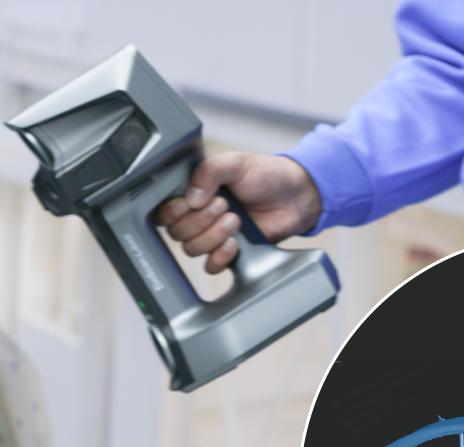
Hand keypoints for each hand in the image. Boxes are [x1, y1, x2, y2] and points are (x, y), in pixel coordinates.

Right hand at [154, 152, 321, 273]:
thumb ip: (208, 172)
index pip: (166, 211)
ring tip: (235, 220)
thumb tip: (190, 198)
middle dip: (200, 220)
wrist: (297, 196)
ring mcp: (213, 235)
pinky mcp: (229, 253)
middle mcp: (200, 216)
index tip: (192, 203)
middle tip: (224, 205)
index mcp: (194, 192)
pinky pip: (210, 266)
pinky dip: (220, 257)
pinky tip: (234, 244)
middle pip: (177, 232)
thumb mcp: (235, 162)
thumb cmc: (267, 174)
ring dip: (212, 236)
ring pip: (192, 250)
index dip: (174, 211)